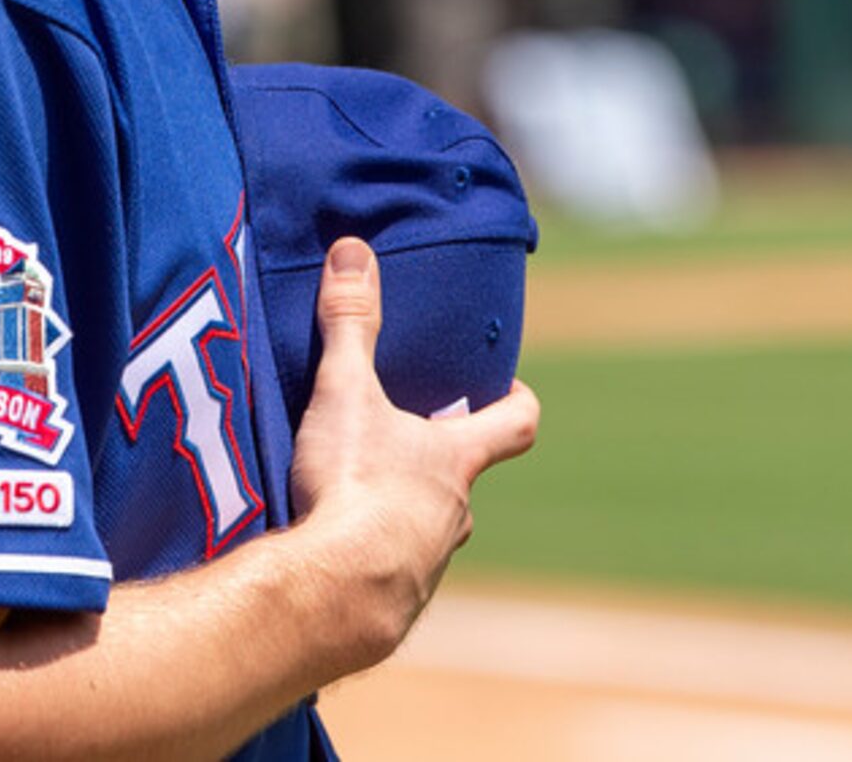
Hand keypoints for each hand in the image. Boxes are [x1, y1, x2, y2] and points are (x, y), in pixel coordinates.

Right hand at [286, 238, 537, 665]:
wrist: (337, 596)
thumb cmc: (356, 488)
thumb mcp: (346, 395)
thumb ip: (351, 323)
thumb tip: (354, 249)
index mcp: (456, 460)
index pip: (516, 425)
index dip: (517, 403)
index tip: (510, 388)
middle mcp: (455, 513)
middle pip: (463, 480)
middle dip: (438, 459)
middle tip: (401, 437)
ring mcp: (428, 562)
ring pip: (427, 528)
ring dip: (401, 512)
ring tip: (354, 497)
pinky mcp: (393, 602)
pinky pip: (390, 572)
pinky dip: (370, 556)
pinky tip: (333, 550)